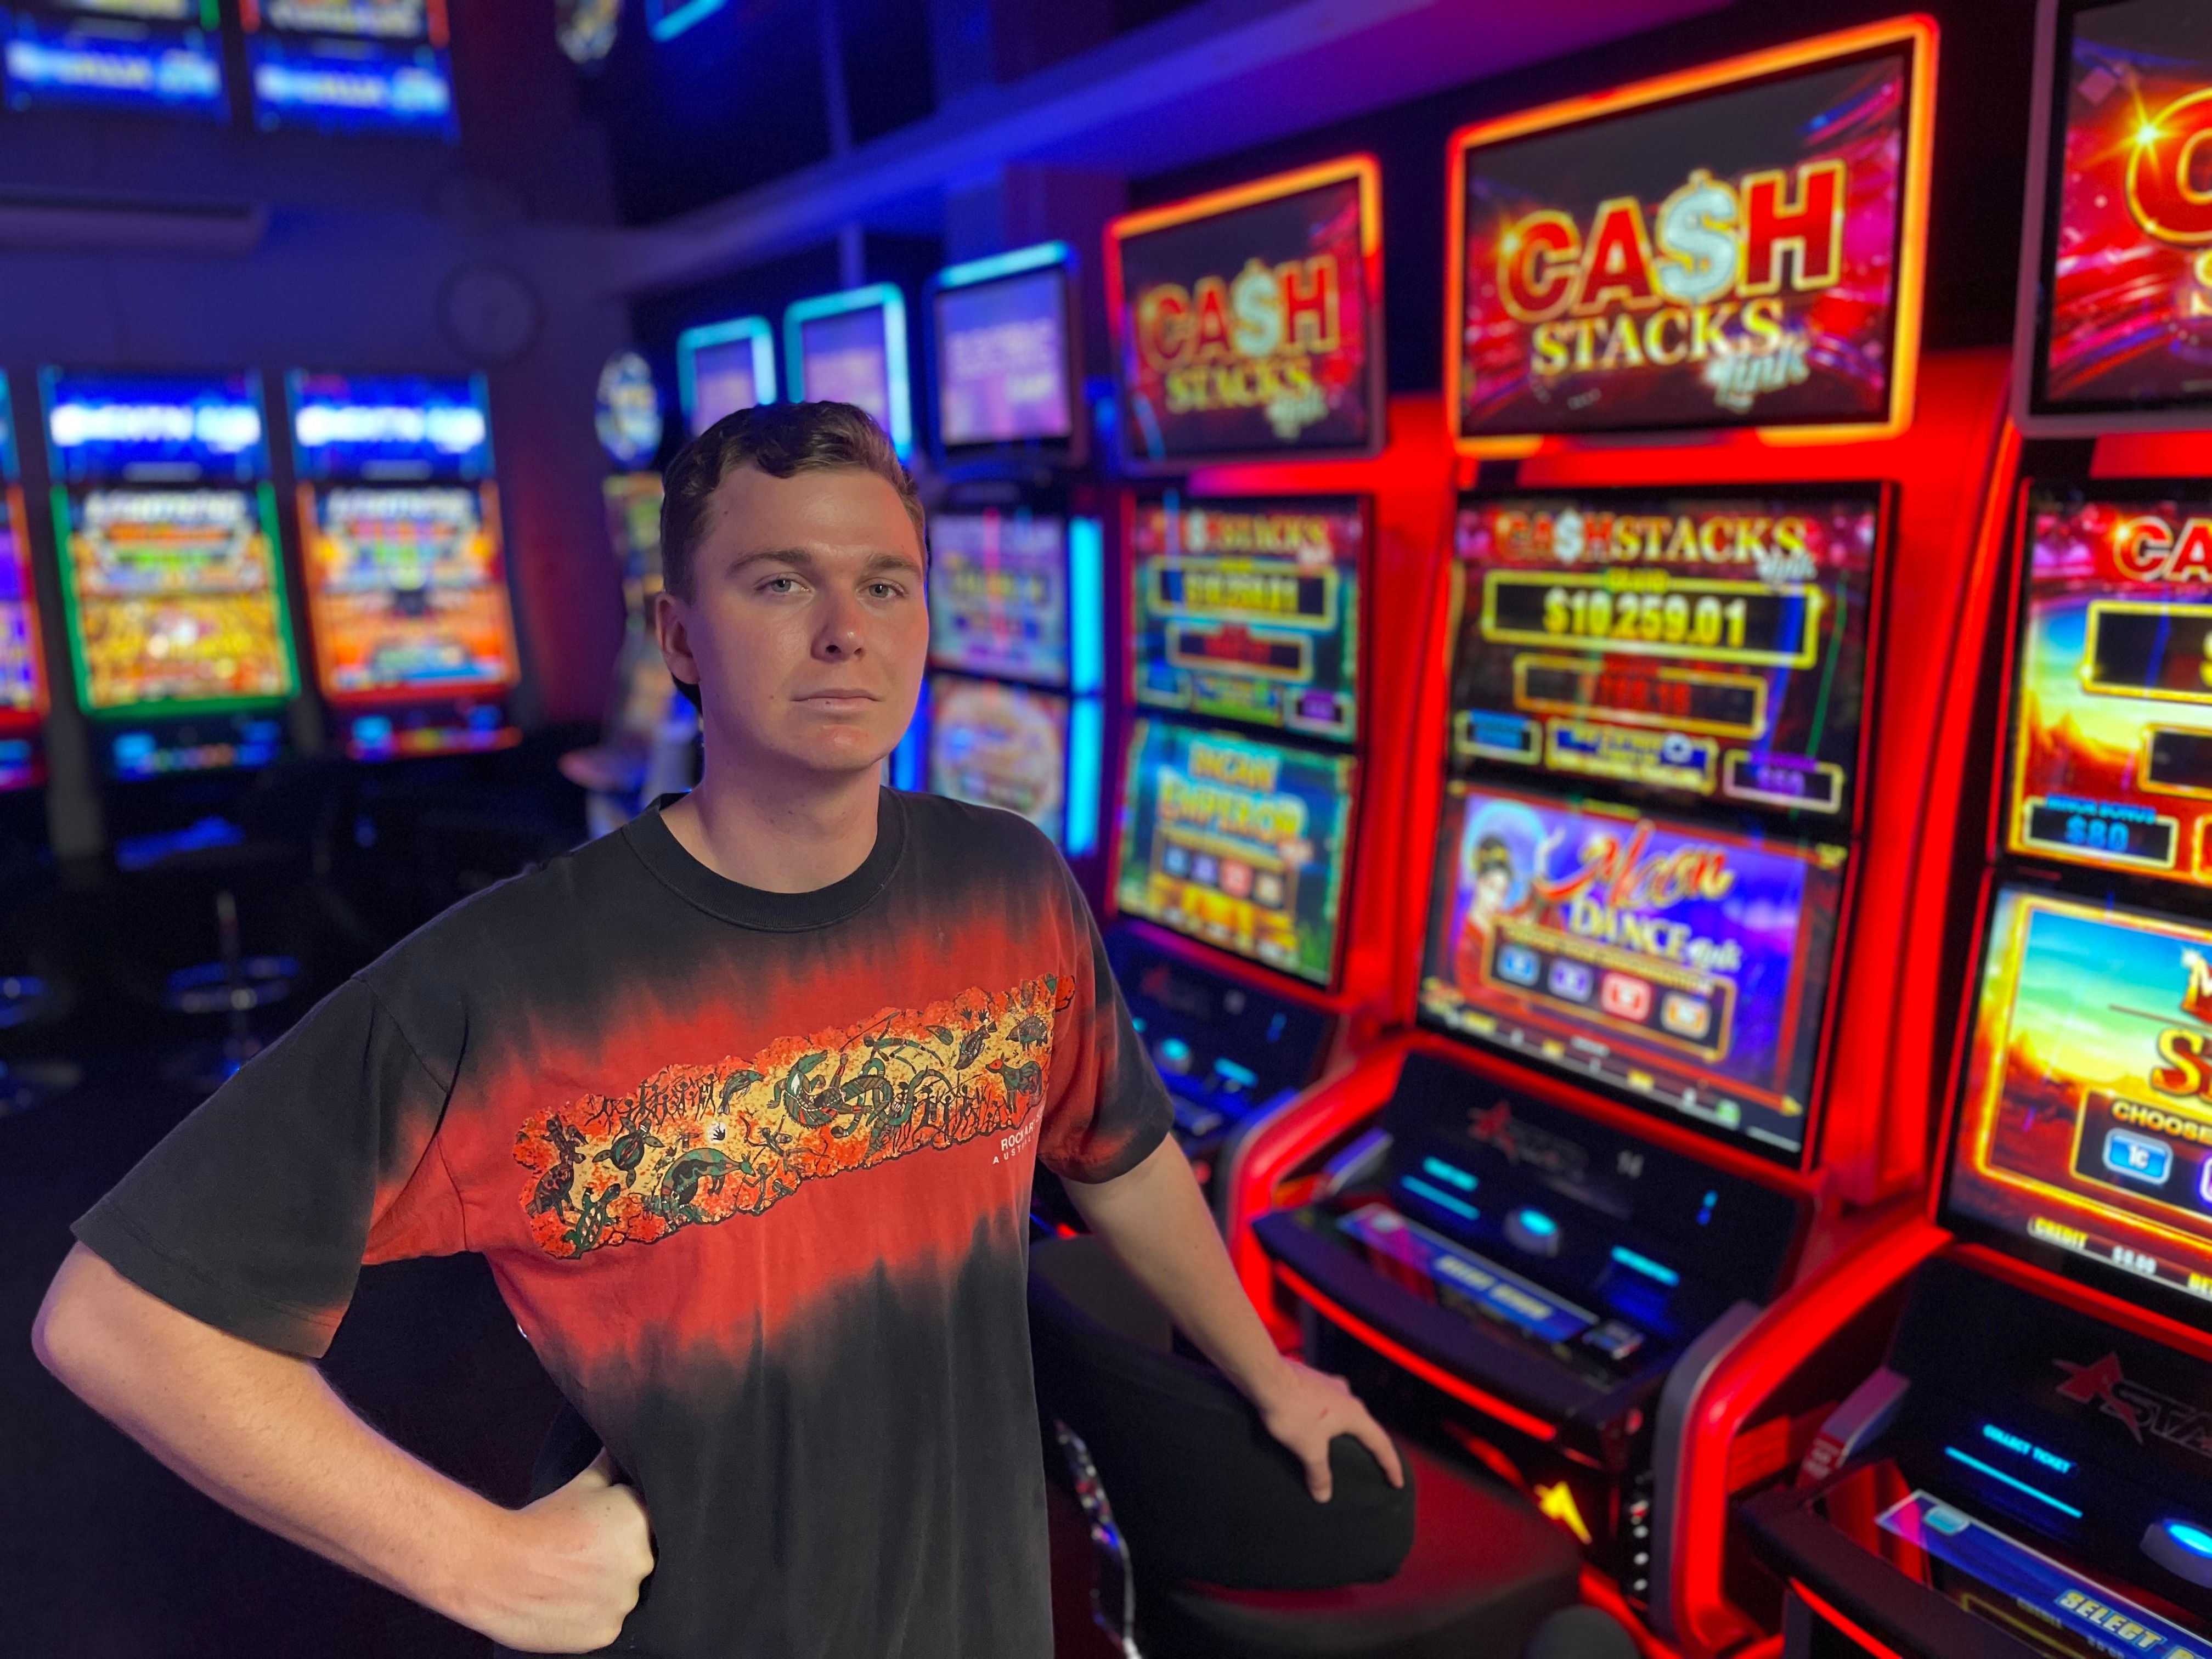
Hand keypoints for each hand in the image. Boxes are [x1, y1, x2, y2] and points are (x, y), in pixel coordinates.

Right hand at [470, 1451, 654, 1653]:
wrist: (499, 1565)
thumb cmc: (542, 1520)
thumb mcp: (584, 1482)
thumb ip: (613, 1465)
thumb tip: (624, 1444)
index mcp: (643, 1521)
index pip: (651, 1527)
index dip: (626, 1531)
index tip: (602, 1534)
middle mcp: (642, 1561)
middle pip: (640, 1562)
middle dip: (618, 1560)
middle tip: (584, 1555)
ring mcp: (625, 1600)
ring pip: (624, 1595)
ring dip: (607, 1589)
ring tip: (573, 1578)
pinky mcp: (607, 1632)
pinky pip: (608, 1623)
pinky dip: (592, 1615)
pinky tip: (570, 1600)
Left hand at [1253, 1358, 1405, 1501]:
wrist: (1266, 1377)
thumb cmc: (1293, 1411)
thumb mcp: (1309, 1449)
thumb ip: (1319, 1473)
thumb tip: (1324, 1495)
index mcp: (1354, 1413)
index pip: (1380, 1443)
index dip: (1390, 1465)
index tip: (1396, 1481)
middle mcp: (1346, 1396)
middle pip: (1364, 1425)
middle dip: (1369, 1444)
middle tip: (1373, 1462)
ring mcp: (1328, 1385)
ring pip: (1344, 1411)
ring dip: (1346, 1429)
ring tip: (1342, 1444)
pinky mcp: (1311, 1381)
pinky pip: (1326, 1404)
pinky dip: (1327, 1419)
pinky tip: (1315, 1424)